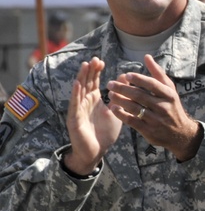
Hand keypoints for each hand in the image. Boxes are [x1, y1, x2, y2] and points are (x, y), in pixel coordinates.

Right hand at [64, 57, 121, 174]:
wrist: (96, 151)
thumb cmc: (104, 133)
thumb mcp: (115, 112)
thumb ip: (119, 97)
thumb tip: (125, 80)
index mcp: (93, 100)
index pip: (93, 82)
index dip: (95, 71)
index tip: (100, 60)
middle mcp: (84, 102)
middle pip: (85, 83)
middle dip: (89, 71)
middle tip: (94, 59)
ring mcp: (78, 110)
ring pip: (79, 91)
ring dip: (81, 78)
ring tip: (85, 66)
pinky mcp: (74, 119)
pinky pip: (75, 104)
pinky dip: (76, 94)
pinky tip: (77, 84)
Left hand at [106, 54, 202, 160]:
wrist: (180, 133)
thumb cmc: (172, 107)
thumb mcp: (170, 90)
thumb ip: (158, 73)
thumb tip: (146, 56)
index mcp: (169, 95)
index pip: (152, 85)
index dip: (139, 79)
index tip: (126, 75)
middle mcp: (163, 107)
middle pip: (140, 96)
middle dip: (123, 89)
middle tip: (110, 84)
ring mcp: (156, 120)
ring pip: (134, 108)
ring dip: (120, 100)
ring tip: (110, 94)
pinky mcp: (149, 131)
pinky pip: (132, 121)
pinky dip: (121, 114)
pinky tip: (114, 108)